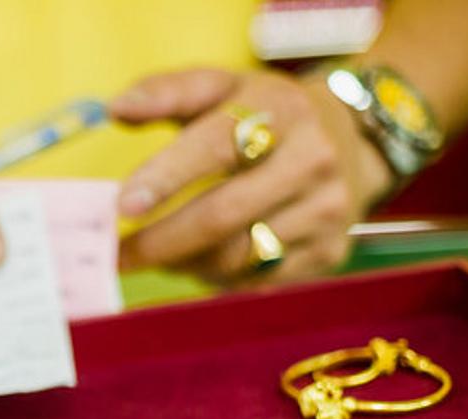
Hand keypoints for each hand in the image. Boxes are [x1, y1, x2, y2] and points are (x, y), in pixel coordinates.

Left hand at [110, 68, 394, 285]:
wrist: (352, 140)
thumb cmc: (265, 115)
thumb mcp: (222, 88)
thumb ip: (166, 92)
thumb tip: (116, 108)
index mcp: (279, 111)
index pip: (215, 145)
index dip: (166, 177)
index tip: (121, 207)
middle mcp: (310, 160)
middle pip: (221, 215)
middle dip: (159, 242)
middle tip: (115, 258)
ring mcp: (325, 210)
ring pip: (236, 256)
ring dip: (184, 263)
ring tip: (159, 254)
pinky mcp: (328, 252)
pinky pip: (256, 281)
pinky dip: (216, 278)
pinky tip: (199, 263)